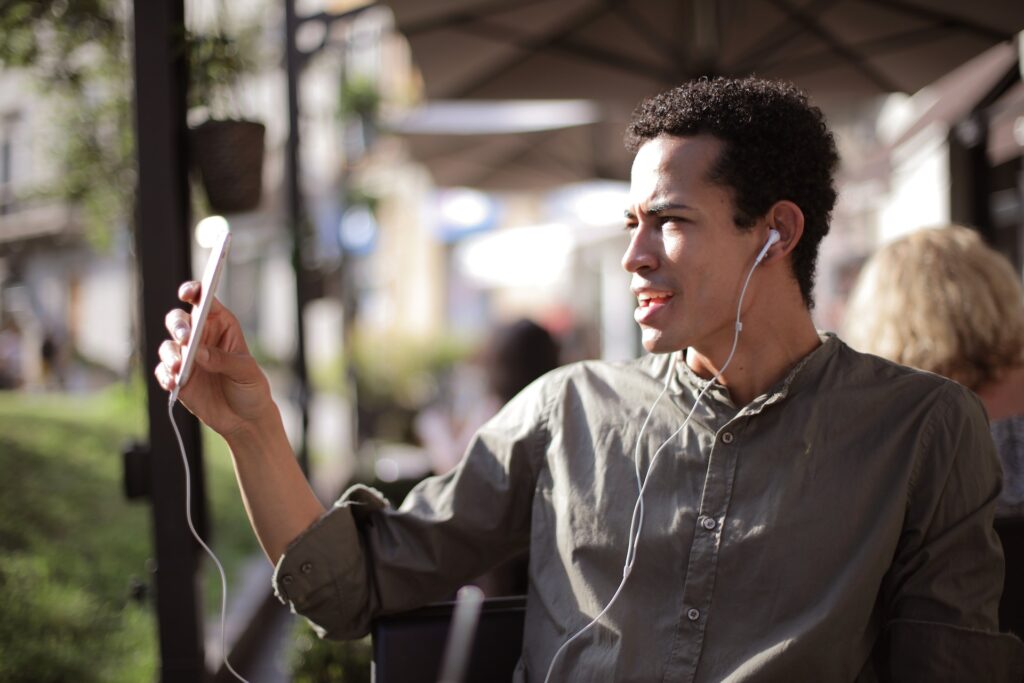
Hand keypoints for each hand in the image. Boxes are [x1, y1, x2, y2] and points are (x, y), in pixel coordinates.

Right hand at [154, 281, 273, 437]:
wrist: (245, 420)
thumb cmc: (251, 389)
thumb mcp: (246, 372)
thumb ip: (223, 360)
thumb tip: (198, 353)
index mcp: (222, 325)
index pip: (204, 302)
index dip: (194, 292)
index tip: (188, 293)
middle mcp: (201, 338)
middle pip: (179, 321)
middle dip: (179, 327)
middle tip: (186, 339)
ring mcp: (187, 357)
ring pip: (168, 346)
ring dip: (171, 355)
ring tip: (180, 368)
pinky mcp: (177, 377)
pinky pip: (163, 371)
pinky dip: (166, 375)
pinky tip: (174, 383)